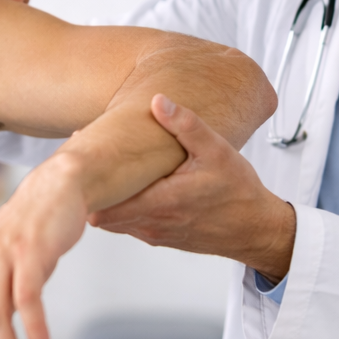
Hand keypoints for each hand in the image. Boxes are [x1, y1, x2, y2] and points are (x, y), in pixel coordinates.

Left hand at [89, 96, 296, 281]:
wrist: (254, 228)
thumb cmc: (238, 192)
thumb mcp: (218, 151)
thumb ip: (187, 125)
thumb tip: (159, 101)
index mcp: (162, 202)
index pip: (106, 202)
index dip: (89, 184)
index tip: (83, 159)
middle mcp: (152, 223)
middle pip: (100, 213)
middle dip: (91, 190)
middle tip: (86, 161)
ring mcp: (154, 233)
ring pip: (112, 221)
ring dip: (105, 199)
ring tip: (102, 171)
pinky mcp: (159, 237)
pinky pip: (127, 224)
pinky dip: (120, 208)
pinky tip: (125, 186)